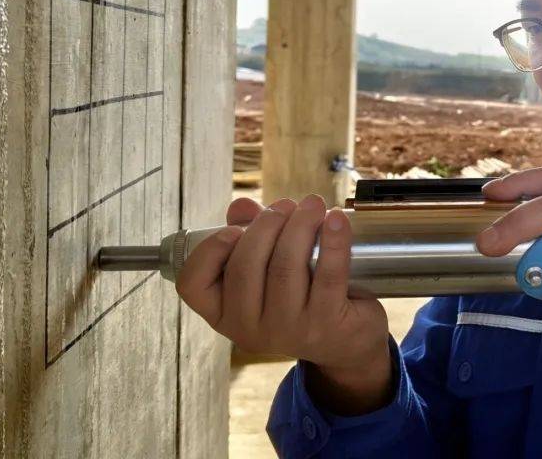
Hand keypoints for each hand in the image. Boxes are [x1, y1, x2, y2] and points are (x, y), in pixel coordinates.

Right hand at [176, 195, 392, 411]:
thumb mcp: (269, 267)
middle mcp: (249, 329)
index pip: (193, 285)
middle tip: (286, 205)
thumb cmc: (301, 294)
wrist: (348, 337)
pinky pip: (328, 276)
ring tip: (313, 204)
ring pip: (285, 268)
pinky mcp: (326, 325)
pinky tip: (338, 220)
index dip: (209, 251)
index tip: (234, 228)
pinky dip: (334, 241)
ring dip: (300, 226)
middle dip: (266, 225)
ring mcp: (288, 331)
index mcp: (224, 313)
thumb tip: (240, 206)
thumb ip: (249, 233)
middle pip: (245, 267)